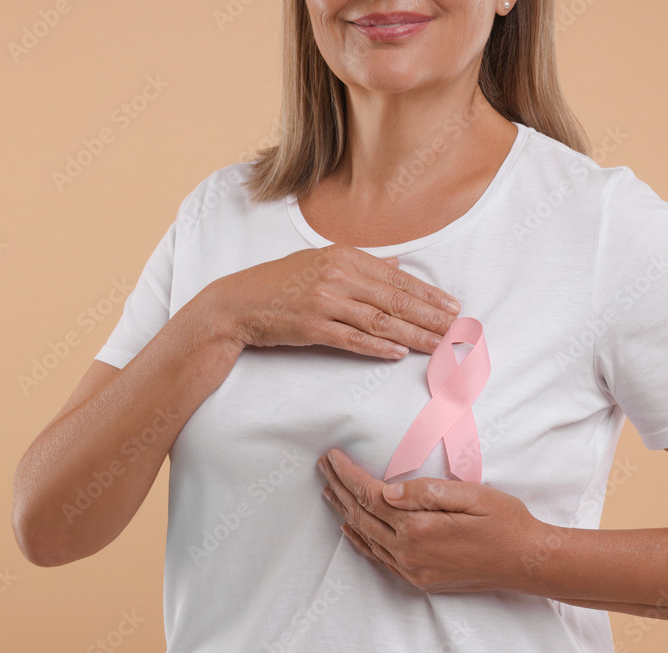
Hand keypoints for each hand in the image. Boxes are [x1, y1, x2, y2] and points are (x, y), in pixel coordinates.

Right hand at [208, 245, 460, 358]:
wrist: (238, 303)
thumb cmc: (277, 282)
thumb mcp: (318, 262)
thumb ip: (359, 264)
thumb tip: (397, 264)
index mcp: (342, 255)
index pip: (395, 277)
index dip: (427, 294)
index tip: (452, 307)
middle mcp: (336, 275)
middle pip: (393, 299)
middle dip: (429, 316)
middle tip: (457, 329)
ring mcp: (324, 301)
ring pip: (379, 321)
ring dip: (412, 335)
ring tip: (438, 345)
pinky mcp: (312, 326)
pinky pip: (352, 339)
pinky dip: (377, 347)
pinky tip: (398, 353)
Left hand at [316, 448, 542, 593]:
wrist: (529, 563)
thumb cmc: (506, 522)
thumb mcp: (470, 494)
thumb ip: (425, 492)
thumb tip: (386, 490)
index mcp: (419, 527)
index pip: (370, 495)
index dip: (347, 474)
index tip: (332, 456)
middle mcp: (410, 552)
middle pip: (361, 515)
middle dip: (338, 487)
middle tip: (322, 466)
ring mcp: (413, 569)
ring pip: (366, 536)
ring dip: (344, 511)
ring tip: (328, 489)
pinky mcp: (420, 578)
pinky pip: (379, 557)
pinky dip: (360, 540)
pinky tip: (350, 528)